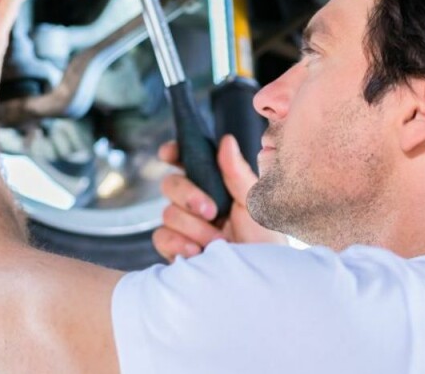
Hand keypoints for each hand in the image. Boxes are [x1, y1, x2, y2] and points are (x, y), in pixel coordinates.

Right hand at [152, 134, 287, 260]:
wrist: (257, 283)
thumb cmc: (263, 242)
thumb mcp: (253, 205)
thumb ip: (237, 174)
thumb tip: (226, 141)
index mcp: (215, 186)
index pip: (187, 162)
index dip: (174, 153)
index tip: (169, 154)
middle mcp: (196, 203)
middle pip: (170, 184)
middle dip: (189, 196)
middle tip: (212, 212)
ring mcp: (184, 227)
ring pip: (167, 213)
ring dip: (194, 228)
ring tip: (217, 243)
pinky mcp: (175, 249)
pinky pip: (162, 237)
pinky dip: (180, 244)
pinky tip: (199, 254)